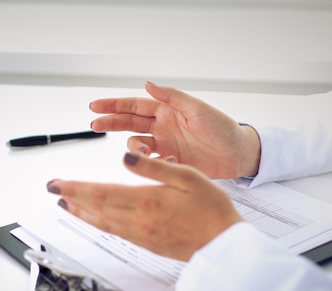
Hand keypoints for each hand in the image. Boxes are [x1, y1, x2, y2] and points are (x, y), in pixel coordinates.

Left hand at [46, 152, 242, 260]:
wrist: (223, 244)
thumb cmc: (211, 209)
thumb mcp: (188, 177)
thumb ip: (154, 166)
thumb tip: (126, 156)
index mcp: (147, 201)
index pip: (101, 192)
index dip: (75, 188)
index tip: (57, 183)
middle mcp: (138, 221)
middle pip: (96, 208)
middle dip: (71, 197)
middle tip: (53, 189)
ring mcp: (140, 234)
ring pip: (102, 222)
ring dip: (81, 212)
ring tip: (66, 203)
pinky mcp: (145, 243)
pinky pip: (114, 232)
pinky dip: (98, 223)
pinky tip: (93, 218)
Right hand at [90, 81, 260, 178]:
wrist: (237, 154)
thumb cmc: (222, 128)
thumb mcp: (198, 109)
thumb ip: (172, 97)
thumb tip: (148, 85)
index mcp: (167, 110)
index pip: (134, 106)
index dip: (114, 105)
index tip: (96, 106)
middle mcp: (162, 127)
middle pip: (128, 123)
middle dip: (110, 122)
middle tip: (94, 124)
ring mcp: (164, 145)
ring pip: (137, 145)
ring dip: (135, 149)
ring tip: (145, 152)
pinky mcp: (170, 163)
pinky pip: (151, 164)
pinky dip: (150, 165)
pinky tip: (161, 163)